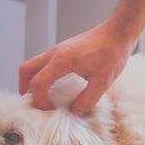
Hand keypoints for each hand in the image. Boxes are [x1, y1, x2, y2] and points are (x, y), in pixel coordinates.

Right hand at [19, 22, 134, 115]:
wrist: (118, 32)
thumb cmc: (112, 53)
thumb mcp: (103, 81)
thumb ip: (88, 99)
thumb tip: (76, 111)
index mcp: (62, 60)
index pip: (37, 83)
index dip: (39, 100)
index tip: (50, 109)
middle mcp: (56, 53)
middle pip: (26, 70)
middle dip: (25, 87)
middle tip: (35, 102)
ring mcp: (60, 49)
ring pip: (35, 64)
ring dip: (33, 80)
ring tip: (44, 96)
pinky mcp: (66, 49)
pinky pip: (46, 62)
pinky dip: (43, 74)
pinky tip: (56, 84)